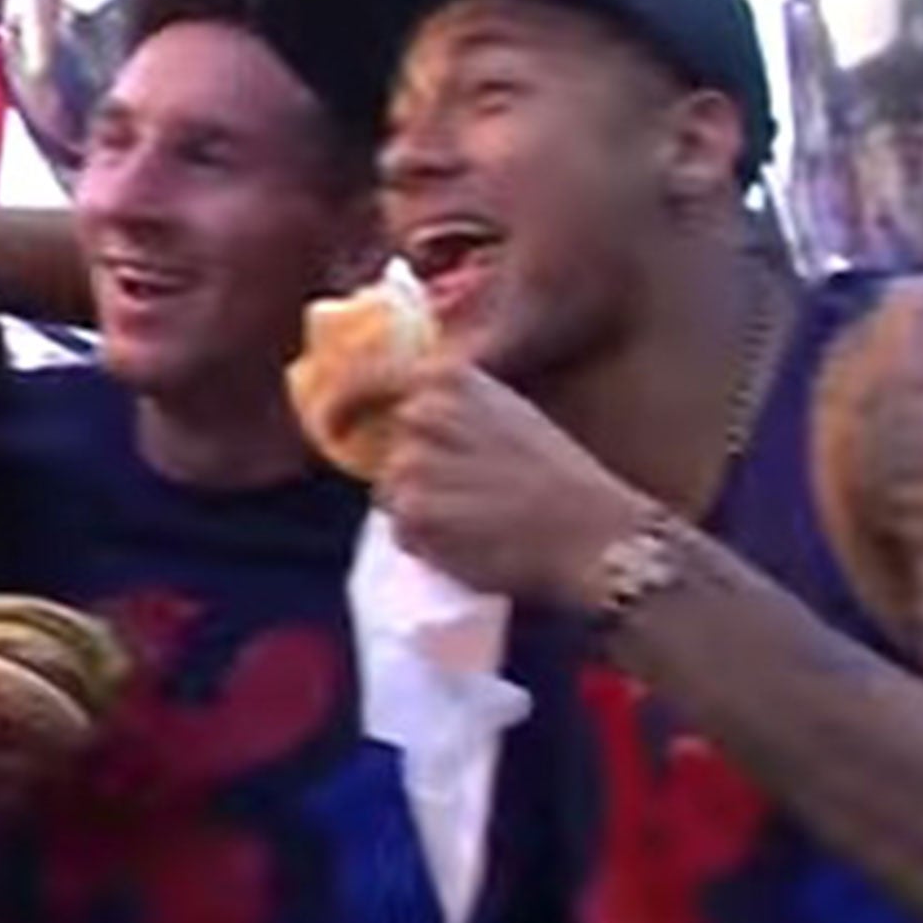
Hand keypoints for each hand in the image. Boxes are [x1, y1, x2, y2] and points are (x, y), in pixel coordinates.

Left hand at [369, 356, 650, 604]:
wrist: (592, 529)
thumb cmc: (561, 477)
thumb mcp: (506, 413)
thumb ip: (455, 409)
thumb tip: (405, 423)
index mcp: (448, 378)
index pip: (368, 380)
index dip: (343, 405)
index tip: (330, 424)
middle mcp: (423, 411)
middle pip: (389, 448)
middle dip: (412, 472)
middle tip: (464, 496)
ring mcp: (413, 461)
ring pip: (390, 494)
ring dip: (421, 512)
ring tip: (476, 521)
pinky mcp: (413, 510)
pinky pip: (401, 532)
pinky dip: (427, 544)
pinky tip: (470, 543)